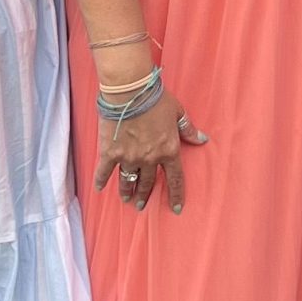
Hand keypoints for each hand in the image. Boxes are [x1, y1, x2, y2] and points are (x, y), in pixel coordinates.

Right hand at [91, 86, 207, 212]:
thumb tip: (202, 139)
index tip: (176, 208)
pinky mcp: (110, 153)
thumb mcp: (178, 112)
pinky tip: (99, 188)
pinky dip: (101, 180)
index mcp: (168, 150)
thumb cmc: (156, 99)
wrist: (130, 92)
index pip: (175, 179)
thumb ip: (188, 129)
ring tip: (126, 198)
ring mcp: (128, 157)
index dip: (176, 195)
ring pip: (128, 180)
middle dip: (145, 195)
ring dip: (127, 191)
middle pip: (147, 182)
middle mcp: (149, 159)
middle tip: (142, 204)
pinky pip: (104, 171)